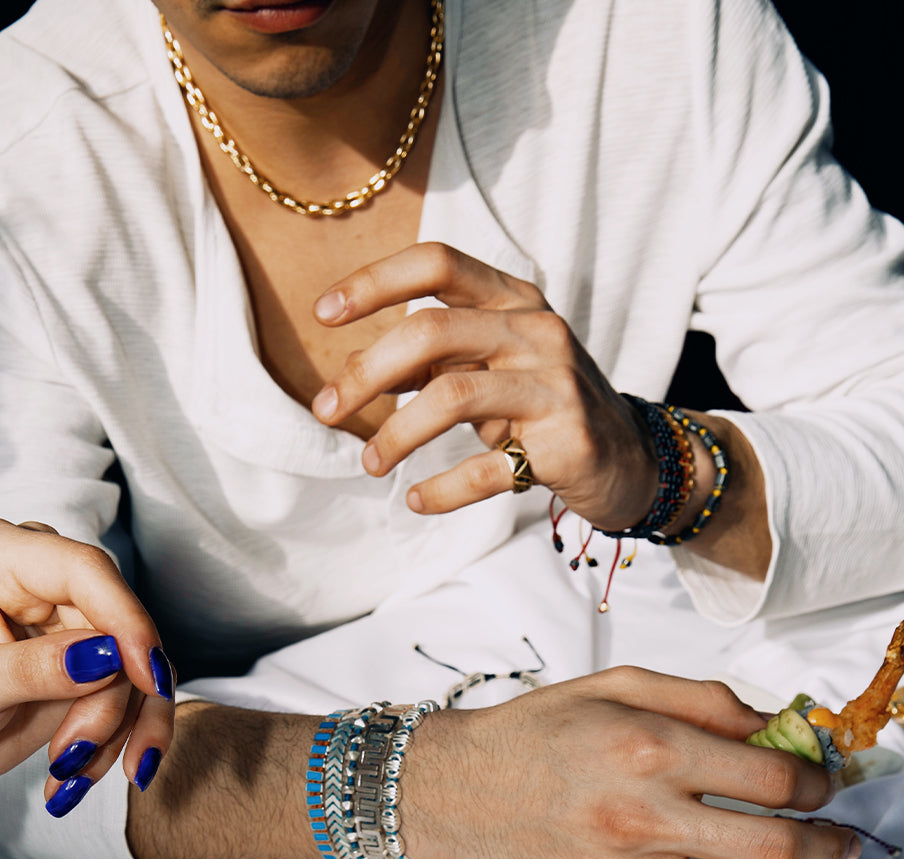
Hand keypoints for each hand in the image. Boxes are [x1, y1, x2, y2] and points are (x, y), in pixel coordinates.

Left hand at [0, 517, 173, 819]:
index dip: (125, 619)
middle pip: (120, 624)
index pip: (85, 570)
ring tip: (68, 770)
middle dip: (112, 695)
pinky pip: (139, 688)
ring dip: (116, 725)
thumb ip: (32, 669)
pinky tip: (84, 771)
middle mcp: (50, 574)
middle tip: (76, 752)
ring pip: (138, 663)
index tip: (146, 676)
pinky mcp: (102, 651)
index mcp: (2, 553)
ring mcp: (79, 612)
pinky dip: (125, 733)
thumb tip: (105, 656)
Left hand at [310, 242, 657, 530]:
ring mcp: (556, 386)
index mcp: (514, 300)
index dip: (374, 282)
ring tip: (370, 464)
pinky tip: (418, 501)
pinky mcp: (567, 444)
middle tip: (327, 410)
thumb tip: (354, 373)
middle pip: (431, 331)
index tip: (323, 313)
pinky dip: (443, 490)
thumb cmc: (542, 404)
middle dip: (364, 372)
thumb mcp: (491, 365)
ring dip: (396, 435)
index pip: (438, 263)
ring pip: (453, 397)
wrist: (629, 457)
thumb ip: (433, 359)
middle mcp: (537, 332)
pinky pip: (489, 468)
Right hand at [402, 666, 858, 858]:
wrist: (459, 786)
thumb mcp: (611, 685)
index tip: (821, 786)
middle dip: (827, 846)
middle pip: (771, 847)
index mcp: (646, 747)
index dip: (814, 783)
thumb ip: (696, 696)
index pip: (767, 777)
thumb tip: (769, 726)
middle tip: (841, 842)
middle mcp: (641, 815)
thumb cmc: (533, 733)